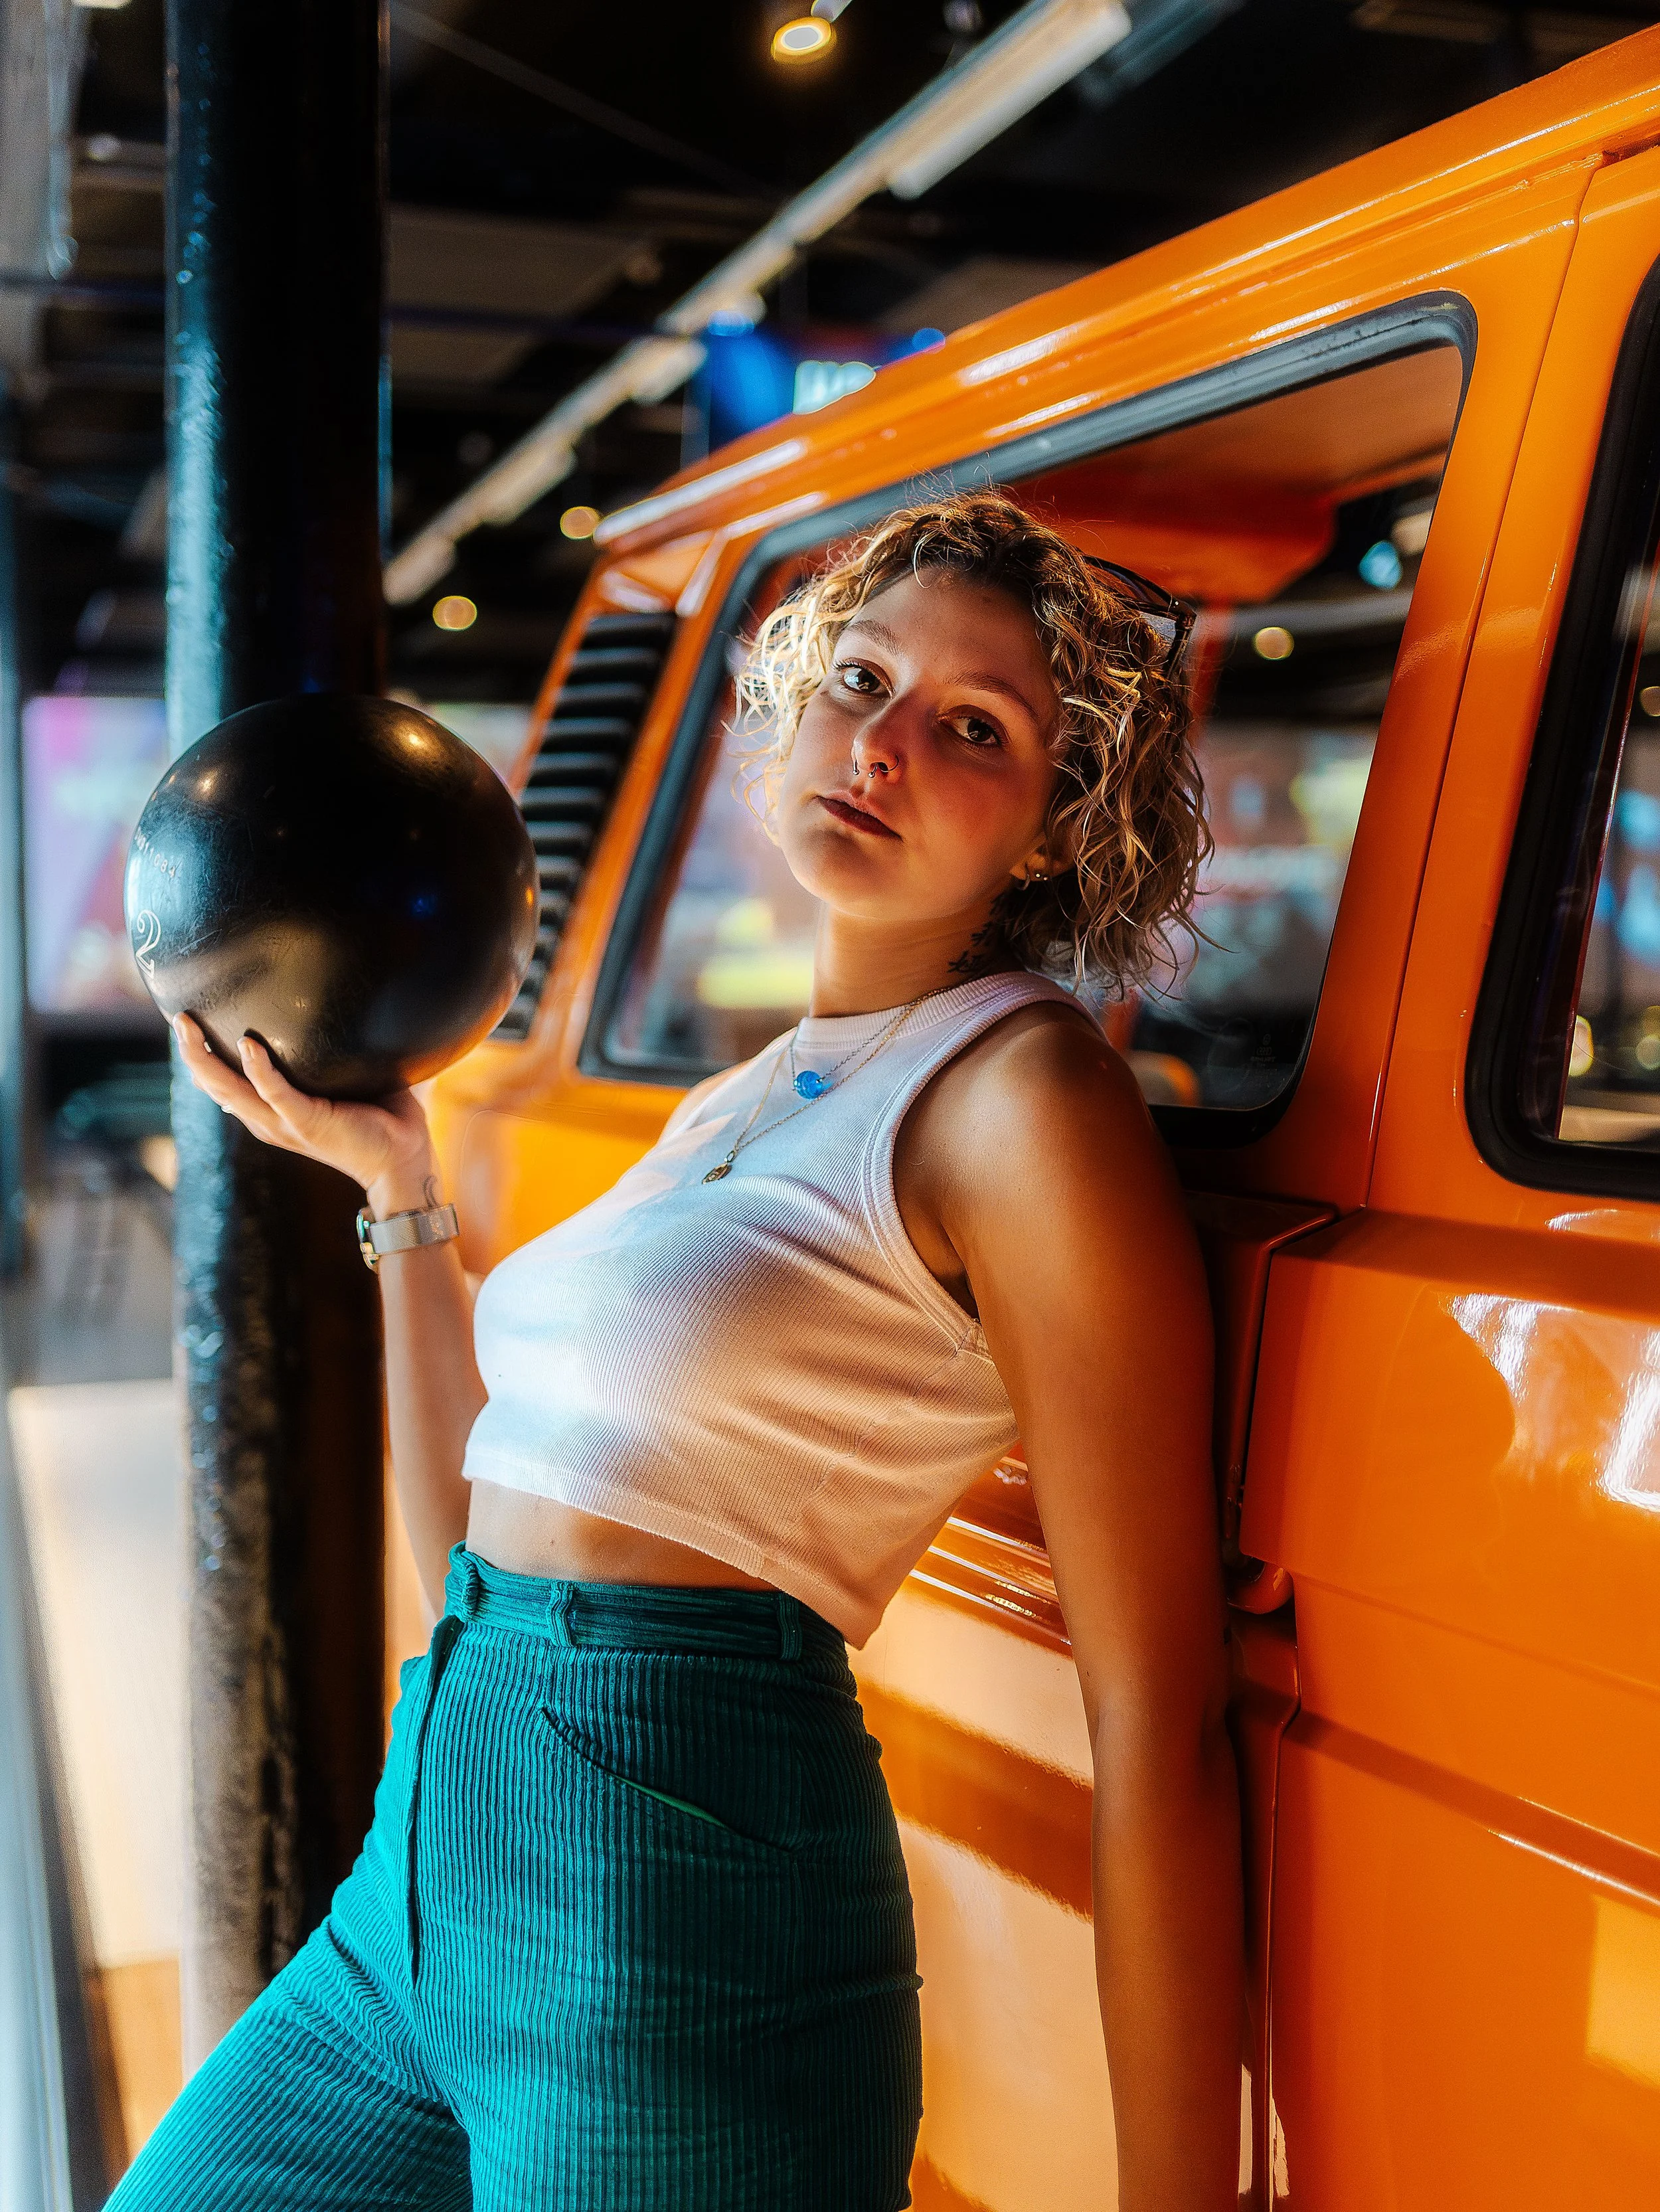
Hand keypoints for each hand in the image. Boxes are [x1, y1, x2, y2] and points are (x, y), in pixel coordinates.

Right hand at [172, 1013, 437, 1209]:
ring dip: (207, 1058)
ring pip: (231, 1090)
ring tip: (188, 1024)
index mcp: (272, 1113)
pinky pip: (274, 1092)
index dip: (200, 1059)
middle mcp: (268, 1120)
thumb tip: (332, 1016)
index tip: (187, 1026)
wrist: (403, 1159)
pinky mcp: (307, 1122)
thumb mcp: (339, 1084)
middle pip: (213, 1085)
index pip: (222, 1085)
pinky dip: (258, 1069)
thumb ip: (326, 1058)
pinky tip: (247, 1043)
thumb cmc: (378, 1118)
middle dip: (190, 1052)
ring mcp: (284, 1124)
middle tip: (177, 1016)